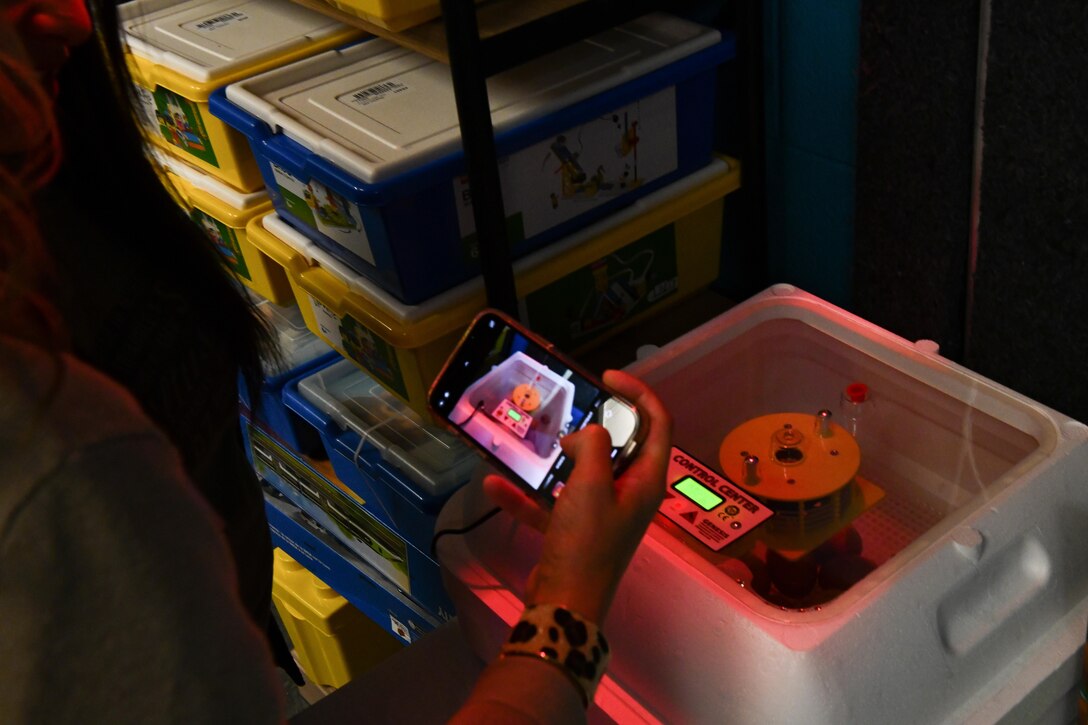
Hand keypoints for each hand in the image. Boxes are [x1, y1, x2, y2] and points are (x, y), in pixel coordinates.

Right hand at [483, 369, 671, 622]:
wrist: (564, 603)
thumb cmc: (586, 541)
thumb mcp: (591, 484)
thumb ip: (592, 445)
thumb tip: (585, 436)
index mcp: (647, 479)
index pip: (658, 423)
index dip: (639, 394)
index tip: (607, 377)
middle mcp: (630, 492)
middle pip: (622, 444)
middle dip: (595, 424)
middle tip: (569, 408)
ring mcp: (602, 512)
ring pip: (585, 471)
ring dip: (560, 457)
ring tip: (537, 441)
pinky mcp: (575, 529)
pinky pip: (552, 502)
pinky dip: (528, 494)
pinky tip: (496, 485)